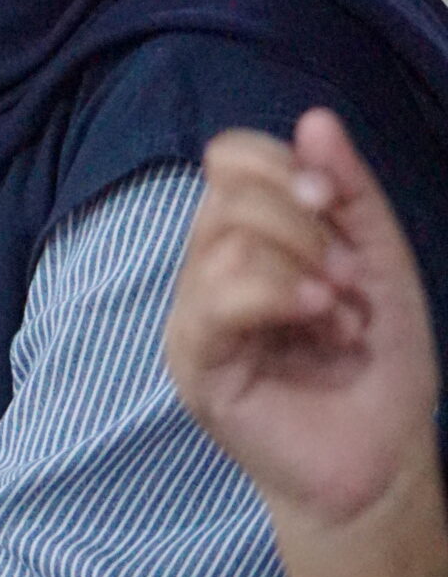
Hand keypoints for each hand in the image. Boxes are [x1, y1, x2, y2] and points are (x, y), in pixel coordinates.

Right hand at [166, 109, 447, 576]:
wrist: (383, 459)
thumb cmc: (378, 365)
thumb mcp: (379, 260)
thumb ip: (349, 191)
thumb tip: (315, 118)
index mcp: (248, 239)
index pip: (229, 160)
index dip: (278, 164)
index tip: (330, 199)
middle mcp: (209, 271)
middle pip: (227, 194)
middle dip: (302, 224)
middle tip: (347, 279)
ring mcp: (195, 318)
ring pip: (223, 241)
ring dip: (300, 268)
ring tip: (339, 317)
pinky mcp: (193, 363)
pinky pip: (215, 299)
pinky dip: (275, 295)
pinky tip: (317, 321)